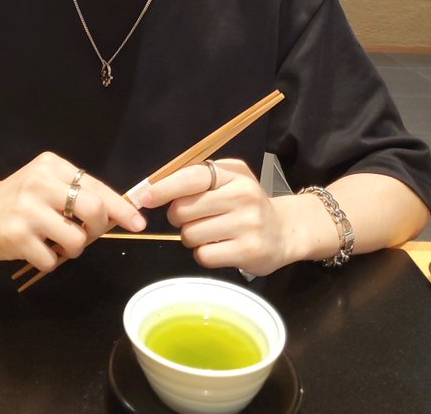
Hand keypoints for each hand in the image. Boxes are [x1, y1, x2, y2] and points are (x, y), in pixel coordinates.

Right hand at [0, 152, 145, 271]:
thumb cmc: (19, 199)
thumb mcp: (47, 184)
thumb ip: (78, 193)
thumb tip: (119, 214)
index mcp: (52, 166)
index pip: (97, 187)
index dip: (121, 208)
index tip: (137, 222)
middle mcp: (40, 183)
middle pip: (93, 209)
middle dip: (98, 228)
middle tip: (88, 234)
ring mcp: (27, 210)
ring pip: (76, 239)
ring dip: (73, 249)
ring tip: (57, 242)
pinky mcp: (16, 236)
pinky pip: (52, 259)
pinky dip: (50, 260)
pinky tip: (36, 248)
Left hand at [139, 158, 290, 275]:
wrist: (285, 231)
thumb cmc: (247, 203)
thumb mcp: (231, 178)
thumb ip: (199, 176)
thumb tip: (158, 186)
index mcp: (233, 174)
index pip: (191, 178)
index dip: (164, 188)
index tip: (145, 198)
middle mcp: (242, 196)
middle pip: (183, 210)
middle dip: (178, 217)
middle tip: (192, 218)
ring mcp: (246, 225)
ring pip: (190, 234)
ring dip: (191, 236)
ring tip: (210, 232)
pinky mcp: (247, 252)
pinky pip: (204, 255)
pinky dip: (204, 253)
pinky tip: (219, 247)